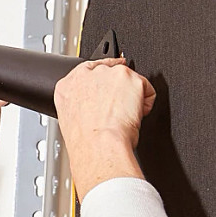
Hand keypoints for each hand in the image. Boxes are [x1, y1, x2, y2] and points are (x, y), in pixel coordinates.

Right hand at [55, 56, 154, 195]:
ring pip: (129, 81)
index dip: (102, 79)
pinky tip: (135, 116)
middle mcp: (87, 75)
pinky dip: (146, 103)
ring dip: (132, 97)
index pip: (87, 71)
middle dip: (118, 89)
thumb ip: (81, 106)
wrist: (99, 145)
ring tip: (125, 117)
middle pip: (110, 74)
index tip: (110, 84)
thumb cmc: (87, 142)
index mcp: (68, 86)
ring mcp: (109, 74)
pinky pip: (147, 89)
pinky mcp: (130, 78)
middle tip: (119, 111)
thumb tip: (94, 109)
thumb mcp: (71, 121)